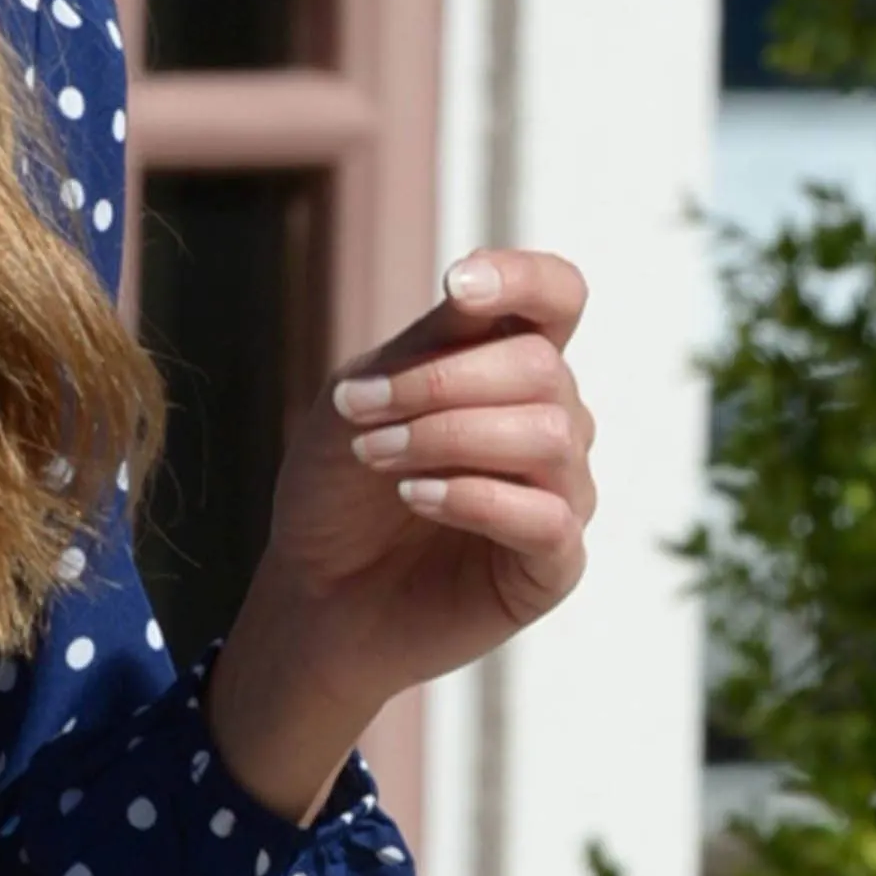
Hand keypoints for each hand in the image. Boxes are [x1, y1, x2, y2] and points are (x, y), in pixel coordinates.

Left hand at [202, 247, 595, 824]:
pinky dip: (475, 497)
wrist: (313, 596)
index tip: (457, 287)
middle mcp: (554, 421)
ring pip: (551, 434)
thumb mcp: (358, 401)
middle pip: (541, 365)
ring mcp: (563, 493)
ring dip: (449, 435)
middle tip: (359, 414)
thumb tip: (470, 302)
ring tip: (378, 457)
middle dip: (440, 383)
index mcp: (511, 366)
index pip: (558, 297)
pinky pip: (548, 516)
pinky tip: (416, 498)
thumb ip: (420, 350)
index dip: (524, 279)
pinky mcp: (555, 564)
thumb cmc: (336, 492)